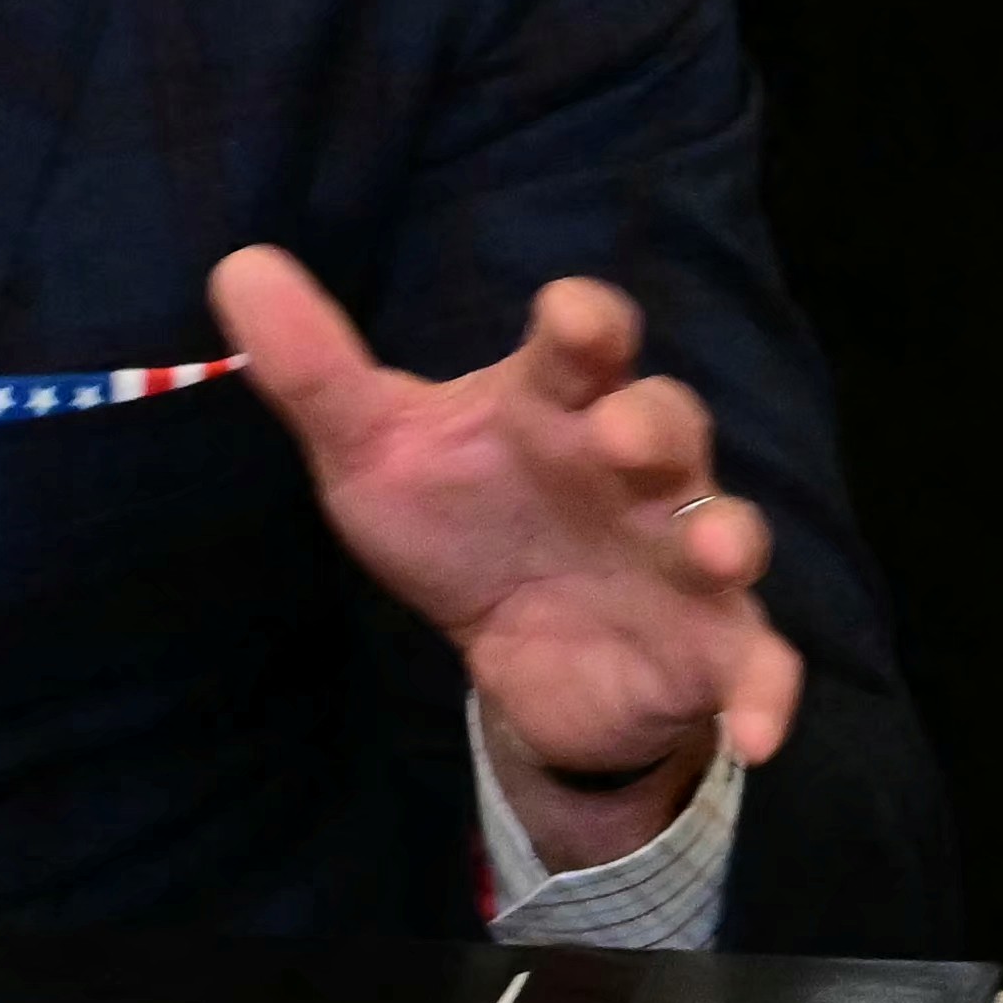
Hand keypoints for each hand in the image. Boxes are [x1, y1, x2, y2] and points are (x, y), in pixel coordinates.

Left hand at [206, 248, 798, 865]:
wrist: (516, 648)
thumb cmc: (462, 522)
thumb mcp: (379, 453)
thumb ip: (317, 371)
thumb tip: (236, 266)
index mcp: (560, 406)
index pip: (587, 343)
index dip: (586, 324)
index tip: (569, 319)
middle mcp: (635, 470)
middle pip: (669, 423)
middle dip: (654, 425)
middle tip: (622, 437)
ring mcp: (679, 556)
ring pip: (725, 527)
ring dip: (728, 535)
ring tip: (716, 550)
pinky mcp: (707, 645)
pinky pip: (756, 663)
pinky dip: (766, 695)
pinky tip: (758, 735)